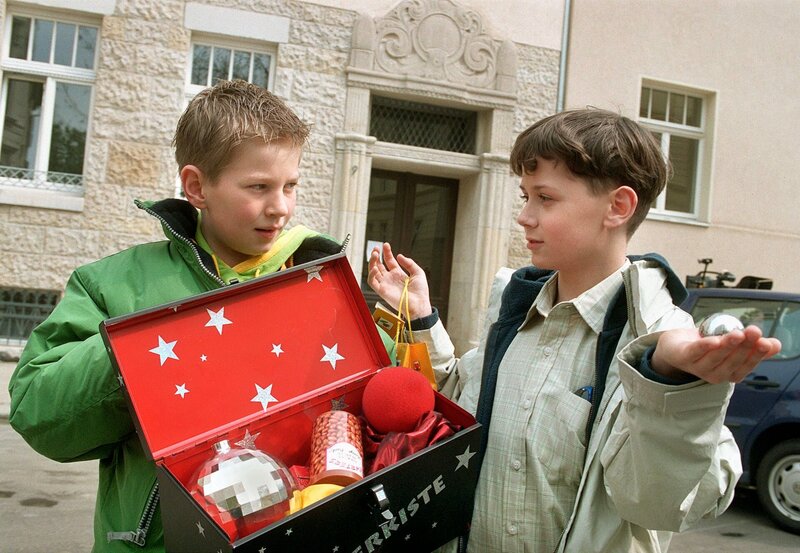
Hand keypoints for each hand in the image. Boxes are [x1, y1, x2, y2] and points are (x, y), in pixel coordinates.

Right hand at [367, 242, 432, 318]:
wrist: (419, 304)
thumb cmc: (420, 292)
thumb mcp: (418, 273)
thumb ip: (409, 263)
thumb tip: (399, 256)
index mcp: (398, 274)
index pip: (389, 261)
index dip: (386, 252)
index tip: (386, 244)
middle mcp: (390, 279)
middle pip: (379, 265)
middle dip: (376, 256)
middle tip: (376, 248)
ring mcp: (385, 284)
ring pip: (373, 272)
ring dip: (372, 262)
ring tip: (375, 254)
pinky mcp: (382, 291)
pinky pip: (372, 282)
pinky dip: (371, 274)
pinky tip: (375, 268)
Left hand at [651, 325, 781, 383]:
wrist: (676, 345)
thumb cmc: (708, 346)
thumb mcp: (733, 345)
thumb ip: (754, 346)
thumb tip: (776, 345)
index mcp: (731, 373)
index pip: (746, 366)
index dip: (757, 355)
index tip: (766, 343)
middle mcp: (716, 374)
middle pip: (732, 361)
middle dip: (745, 347)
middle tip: (754, 332)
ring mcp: (698, 367)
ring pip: (715, 357)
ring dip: (727, 345)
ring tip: (737, 334)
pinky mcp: (684, 357)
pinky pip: (695, 352)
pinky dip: (704, 347)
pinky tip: (714, 340)